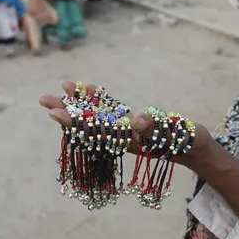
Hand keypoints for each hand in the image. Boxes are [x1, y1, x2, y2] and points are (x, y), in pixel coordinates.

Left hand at [39, 82, 212, 165]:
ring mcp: (124, 131)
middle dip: (67, 111)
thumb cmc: (188, 143)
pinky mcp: (130, 125)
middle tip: (44, 99)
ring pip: (96, 116)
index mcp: (128, 141)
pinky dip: (98, 100)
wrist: (195, 151)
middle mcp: (121, 137)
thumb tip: (135, 120)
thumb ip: (156, 128)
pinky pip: (109, 111)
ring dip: (79, 103)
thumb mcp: (176, 135)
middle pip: (88, 124)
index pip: (94, 131)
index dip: (74, 121)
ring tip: (62, 87)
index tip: (55, 112)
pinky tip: (87, 89)